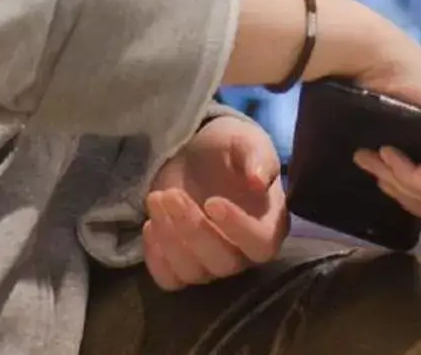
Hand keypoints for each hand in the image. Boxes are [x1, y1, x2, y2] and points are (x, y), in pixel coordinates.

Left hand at [142, 113, 288, 290]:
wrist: (197, 153)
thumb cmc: (229, 148)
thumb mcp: (247, 140)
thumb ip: (258, 157)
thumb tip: (259, 181)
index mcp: (269, 225)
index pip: (261, 244)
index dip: (238, 229)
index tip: (212, 202)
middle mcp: (244, 253)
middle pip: (223, 262)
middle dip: (193, 229)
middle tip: (172, 195)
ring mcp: (211, 264)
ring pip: (193, 272)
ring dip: (170, 239)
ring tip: (156, 200)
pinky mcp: (181, 267)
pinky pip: (169, 280)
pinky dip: (156, 257)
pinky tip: (150, 224)